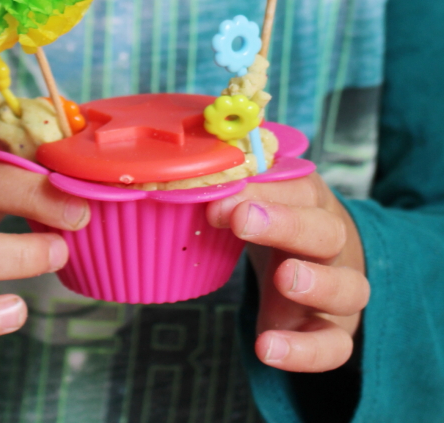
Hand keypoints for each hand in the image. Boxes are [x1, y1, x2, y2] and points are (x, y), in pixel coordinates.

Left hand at [207, 172, 369, 371]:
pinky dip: (306, 352)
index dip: (261, 194)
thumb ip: (228, 196)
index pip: (297, 190)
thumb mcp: (253, 204)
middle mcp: (330, 244)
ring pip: (350, 288)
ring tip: (284, 281)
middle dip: (287, 225)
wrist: (313, 265)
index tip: (219, 203)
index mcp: (309, 203)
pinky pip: (336, 346)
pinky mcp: (333, 332)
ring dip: (319, 284)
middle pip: (327, 232)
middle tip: (244, 221)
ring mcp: (338, 290)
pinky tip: (267, 349)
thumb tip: (189, 186)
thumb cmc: (273, 225)